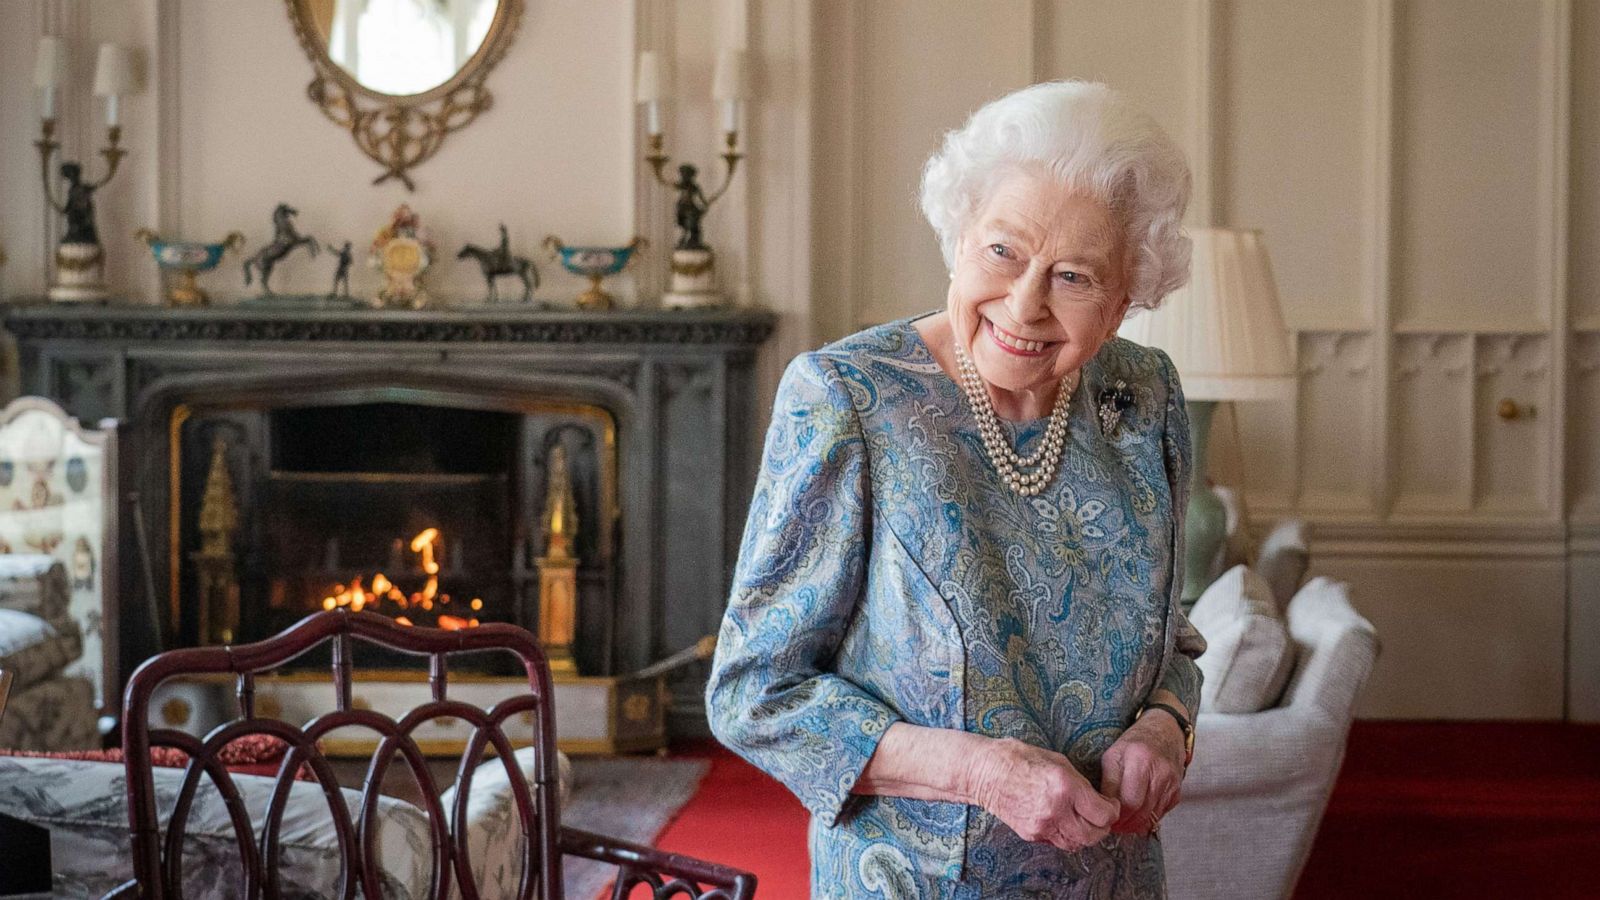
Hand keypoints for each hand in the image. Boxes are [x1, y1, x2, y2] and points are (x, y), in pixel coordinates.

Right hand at [966, 737, 1120, 851]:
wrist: (985, 772)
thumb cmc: (1020, 758)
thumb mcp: (1058, 760)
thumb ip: (1079, 783)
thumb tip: (1095, 801)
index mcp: (1065, 787)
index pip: (1103, 814)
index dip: (1112, 811)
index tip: (1110, 805)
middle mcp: (1056, 810)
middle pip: (1093, 835)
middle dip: (1102, 828)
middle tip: (1101, 817)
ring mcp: (1042, 826)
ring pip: (1076, 844)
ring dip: (1085, 835)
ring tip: (1083, 822)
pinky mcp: (1031, 834)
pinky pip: (1057, 842)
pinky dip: (1066, 835)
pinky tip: (1063, 821)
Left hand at [1100, 709, 1186, 833]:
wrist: (1165, 732)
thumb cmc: (1135, 742)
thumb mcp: (1114, 754)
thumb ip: (1108, 781)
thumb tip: (1104, 808)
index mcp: (1140, 760)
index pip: (1127, 801)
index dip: (1115, 815)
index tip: (1105, 818)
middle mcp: (1159, 773)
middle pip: (1140, 812)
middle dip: (1124, 823)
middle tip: (1112, 826)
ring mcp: (1171, 784)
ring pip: (1151, 817)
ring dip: (1134, 825)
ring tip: (1122, 823)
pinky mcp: (1177, 792)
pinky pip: (1161, 814)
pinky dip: (1147, 820)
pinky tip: (1136, 816)